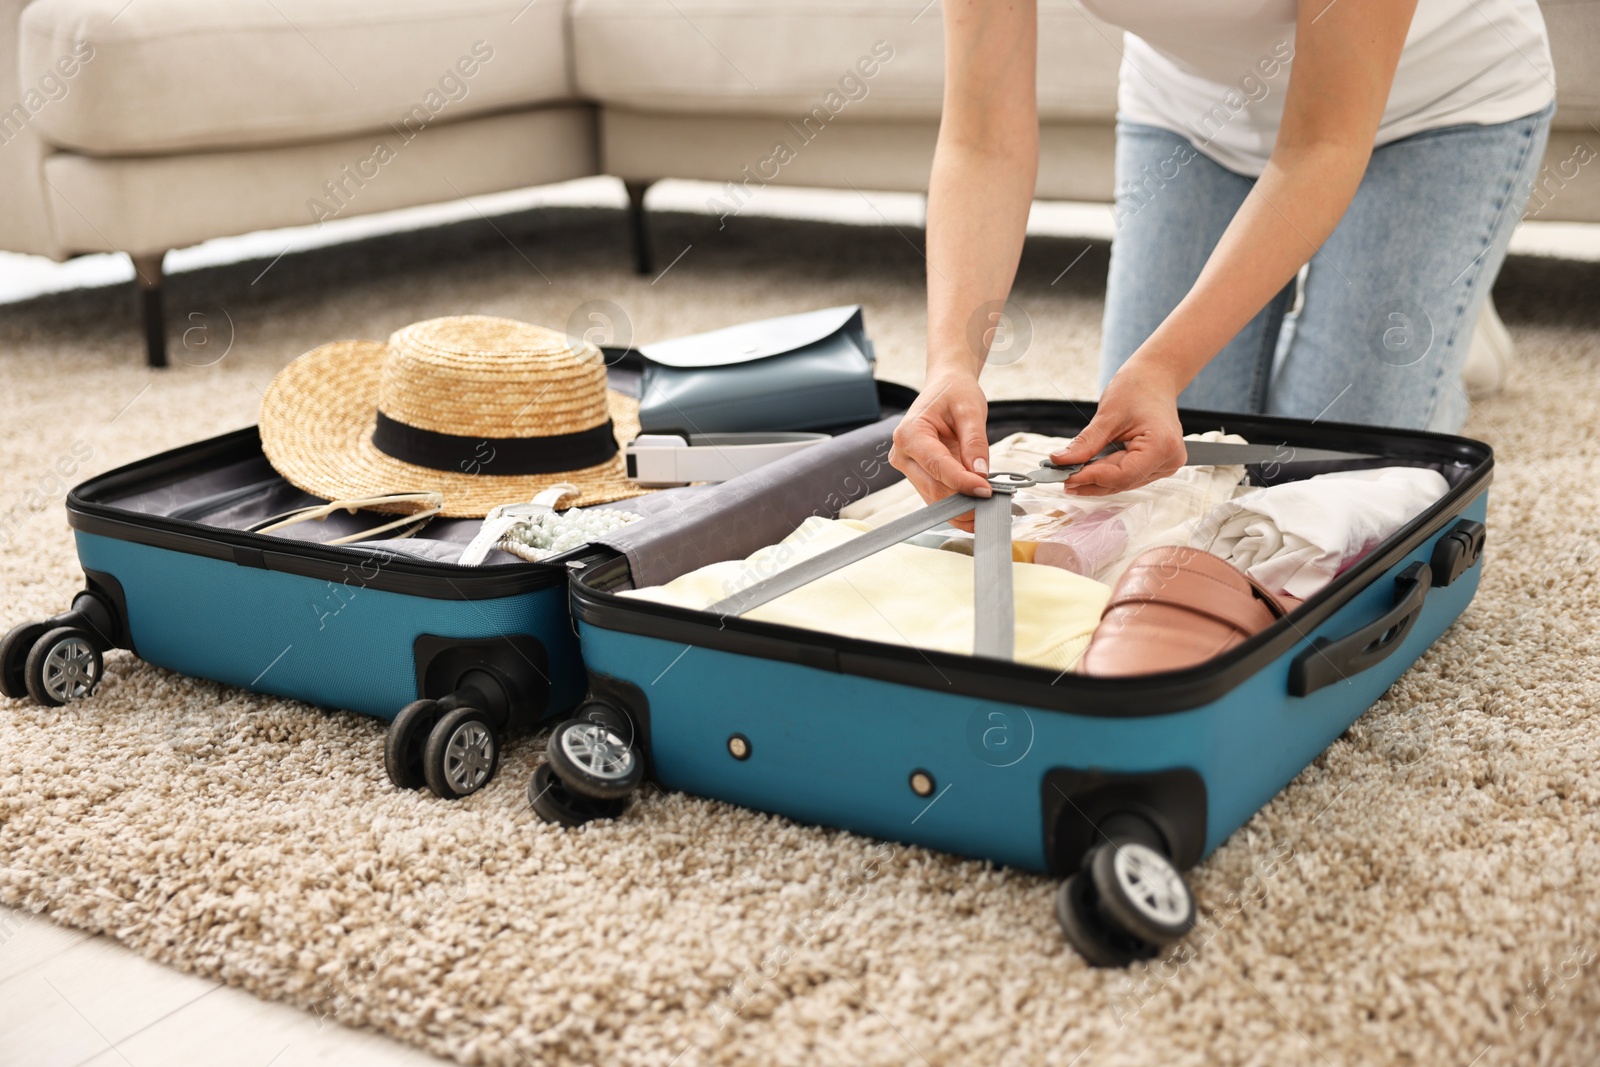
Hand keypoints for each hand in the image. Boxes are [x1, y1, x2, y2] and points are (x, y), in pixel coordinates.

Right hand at [891, 372, 992, 518]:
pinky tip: (977, 506)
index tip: (986, 491)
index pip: (937, 466)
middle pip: (933, 488)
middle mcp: (902, 454)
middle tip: (993, 505)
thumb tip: (980, 473)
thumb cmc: (955, 393)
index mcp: (910, 433)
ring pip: (935, 498)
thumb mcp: (970, 410)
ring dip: (961, 507)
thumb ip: (975, 442)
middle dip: (963, 500)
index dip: (963, 482)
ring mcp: (908, 467)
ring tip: (988, 507)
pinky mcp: (919, 475)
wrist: (946, 387)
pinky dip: (957, 504)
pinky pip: (937, 496)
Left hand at [1051, 361, 1185, 494]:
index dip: (1092, 478)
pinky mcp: (1157, 464)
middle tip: (1061, 478)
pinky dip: (1107, 474)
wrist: (1155, 378)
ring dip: (1096, 480)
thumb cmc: (1139, 388)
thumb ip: (1085, 443)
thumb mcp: (1108, 415)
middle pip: (1122, 482)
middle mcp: (1169, 459)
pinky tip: (1087, 471)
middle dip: (1090, 481)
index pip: (1123, 475)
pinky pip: (1128, 476)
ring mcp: (1165, 464)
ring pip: (1124, 482)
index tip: (1066, 478)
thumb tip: (1061, 461)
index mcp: (1162, 446)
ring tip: (1070, 474)